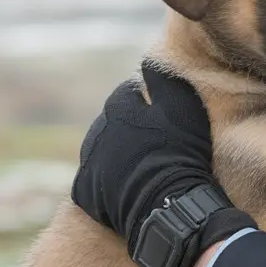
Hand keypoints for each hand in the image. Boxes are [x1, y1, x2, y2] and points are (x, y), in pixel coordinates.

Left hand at [73, 67, 217, 247]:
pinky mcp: (83, 191)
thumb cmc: (178, 152)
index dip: (149, 104)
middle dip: (130, 129)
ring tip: (143, 168)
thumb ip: (163, 78)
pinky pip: (96, 181)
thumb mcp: (182, 106)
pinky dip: (108, 182)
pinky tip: (128, 188)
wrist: (166, 204)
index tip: (165, 118)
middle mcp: (96, 130)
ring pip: (103, 150)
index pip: (129, 94)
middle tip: (156, 145)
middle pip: (114, 123)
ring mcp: (88, 162)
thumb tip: (148, 62)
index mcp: (117, 106)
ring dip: (118, 154)